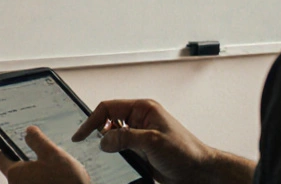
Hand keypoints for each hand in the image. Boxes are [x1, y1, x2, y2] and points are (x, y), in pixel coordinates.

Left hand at [0, 126, 89, 183]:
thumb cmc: (65, 180)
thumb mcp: (52, 153)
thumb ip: (37, 140)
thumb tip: (28, 131)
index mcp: (15, 174)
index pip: (1, 159)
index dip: (8, 149)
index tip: (18, 145)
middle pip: (15, 170)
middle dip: (28, 162)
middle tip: (45, 158)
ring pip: (26, 179)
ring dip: (37, 173)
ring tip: (55, 172)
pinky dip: (42, 181)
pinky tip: (57, 181)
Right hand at [73, 99, 249, 183]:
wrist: (200, 172)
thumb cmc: (186, 151)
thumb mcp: (152, 141)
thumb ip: (125, 138)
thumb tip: (103, 140)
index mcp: (143, 108)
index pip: (109, 108)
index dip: (92, 120)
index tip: (80, 134)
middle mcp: (140, 120)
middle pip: (108, 122)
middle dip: (98, 133)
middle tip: (89, 145)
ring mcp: (139, 137)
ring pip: (113, 138)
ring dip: (108, 146)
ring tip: (105, 156)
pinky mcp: (141, 152)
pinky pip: (120, 151)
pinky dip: (114, 157)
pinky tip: (115, 163)